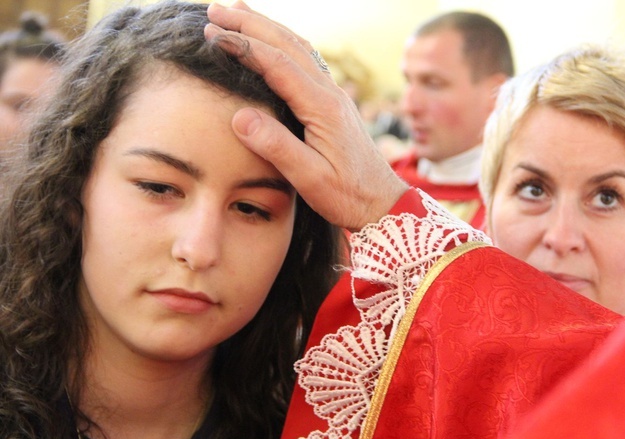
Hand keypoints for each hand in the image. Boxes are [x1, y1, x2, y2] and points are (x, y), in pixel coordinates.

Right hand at [204, 2, 407, 231]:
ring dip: (267, 28)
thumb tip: (241, 116)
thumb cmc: (347, 195)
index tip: (212, 34)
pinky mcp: (334, 104)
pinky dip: (282, 45)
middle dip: (251, 24)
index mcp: (323, 107)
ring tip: (237, 13)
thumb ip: (276, 147)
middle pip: (288, 45)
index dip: (244, 45)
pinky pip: (306, 63)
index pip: (278, 64)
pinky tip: (271, 44)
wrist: (382, 203)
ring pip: (299, 49)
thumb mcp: (309, 178)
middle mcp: (330, 93)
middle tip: (215, 9)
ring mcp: (334, 96)